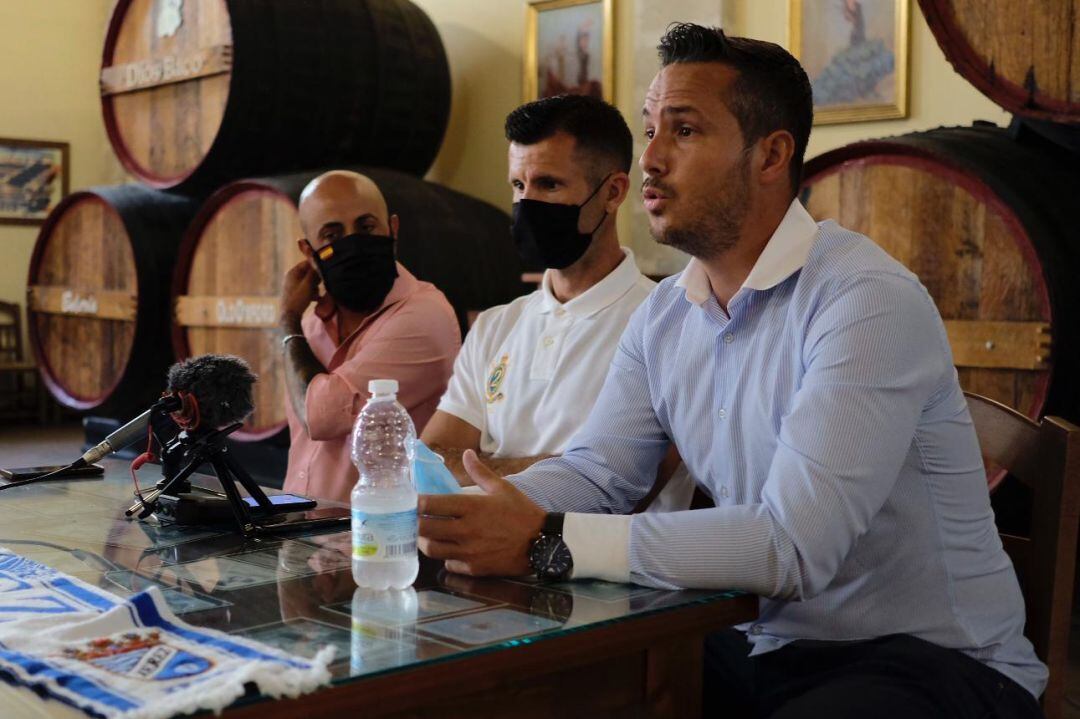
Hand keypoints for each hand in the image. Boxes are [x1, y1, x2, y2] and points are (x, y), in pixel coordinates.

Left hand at [280, 260, 318, 323]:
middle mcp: (292, 277)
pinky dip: (312, 293)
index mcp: (293, 272)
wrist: (289, 315)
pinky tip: (317, 299)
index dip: (316, 266)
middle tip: (320, 284)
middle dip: (316, 279)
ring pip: (309, 282)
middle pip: (308, 273)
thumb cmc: (298, 298)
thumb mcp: (308, 284)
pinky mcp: (296, 294)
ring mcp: (293, 286)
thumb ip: (313, 273)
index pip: (306, 263)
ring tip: (317, 294)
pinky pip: (306, 290)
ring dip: (315, 287)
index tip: (324, 271)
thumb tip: (319, 263)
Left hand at [418, 450, 545, 576]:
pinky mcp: (474, 568)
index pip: (430, 504)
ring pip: (432, 549)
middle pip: (424, 529)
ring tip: (428, 535)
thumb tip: (466, 453)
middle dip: (415, 523)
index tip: (413, 500)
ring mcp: (469, 552)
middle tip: (414, 519)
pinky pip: (449, 564)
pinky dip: (446, 557)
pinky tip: (450, 550)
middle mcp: (466, 530)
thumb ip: (480, 472)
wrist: (543, 543)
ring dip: (426, 542)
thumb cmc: (522, 513)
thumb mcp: (503, 488)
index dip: (416, 502)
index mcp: (471, 507)